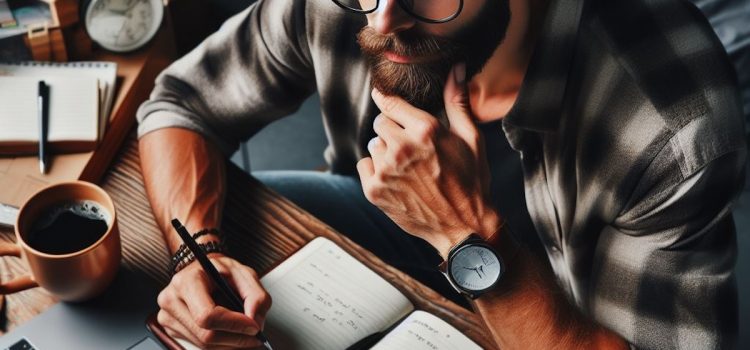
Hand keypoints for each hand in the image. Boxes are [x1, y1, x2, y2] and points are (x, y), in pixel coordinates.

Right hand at [157, 254, 271, 348]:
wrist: (200, 270)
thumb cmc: (219, 271)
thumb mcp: (243, 273)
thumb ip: (256, 296)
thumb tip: (256, 322)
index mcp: (187, 281)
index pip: (207, 316)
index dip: (234, 325)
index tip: (254, 327)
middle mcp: (171, 300)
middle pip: (206, 335)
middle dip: (236, 339)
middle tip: (255, 336)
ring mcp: (167, 316)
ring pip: (203, 345)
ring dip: (229, 344)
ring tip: (244, 333)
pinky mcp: (171, 329)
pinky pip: (198, 345)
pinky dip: (220, 344)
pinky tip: (229, 334)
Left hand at [357, 63, 501, 257]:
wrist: (463, 226)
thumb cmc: (471, 182)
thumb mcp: (471, 139)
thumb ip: (457, 102)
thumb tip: (455, 69)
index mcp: (425, 131)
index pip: (391, 103)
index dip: (387, 100)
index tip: (382, 97)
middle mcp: (402, 148)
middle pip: (380, 123)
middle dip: (393, 130)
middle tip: (412, 146)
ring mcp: (385, 171)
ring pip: (374, 145)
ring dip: (386, 151)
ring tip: (408, 167)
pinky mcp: (374, 191)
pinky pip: (365, 166)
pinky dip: (376, 170)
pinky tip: (397, 179)